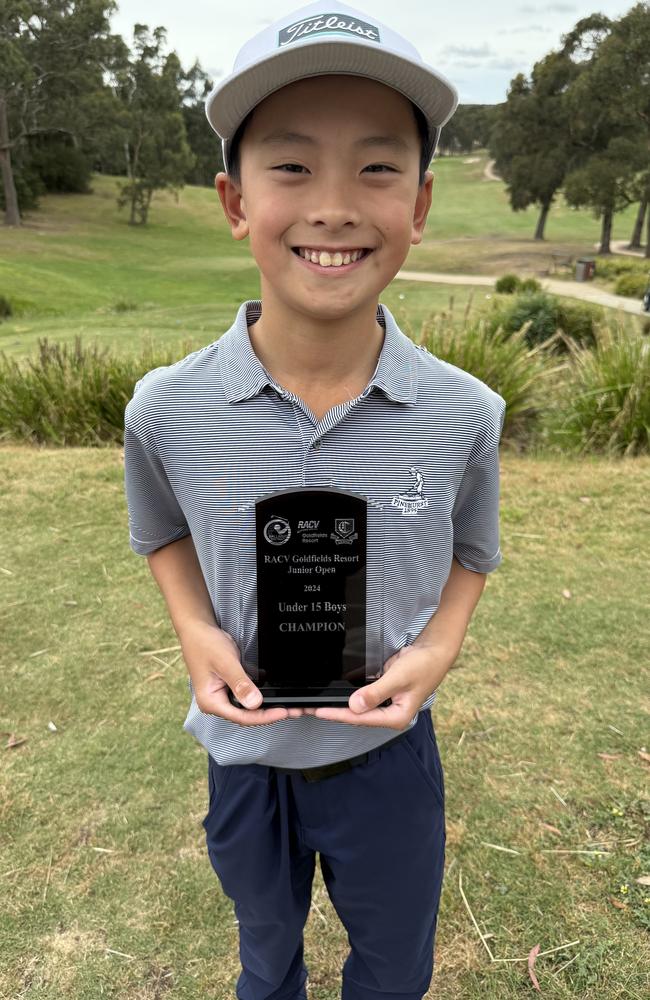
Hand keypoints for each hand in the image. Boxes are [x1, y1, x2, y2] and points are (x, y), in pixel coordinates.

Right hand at [179, 621, 306, 724]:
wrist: (198, 630)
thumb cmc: (205, 645)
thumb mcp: (225, 663)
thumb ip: (240, 683)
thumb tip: (255, 703)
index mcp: (211, 702)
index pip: (242, 717)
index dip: (264, 716)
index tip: (283, 711)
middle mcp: (218, 702)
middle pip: (248, 715)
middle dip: (270, 713)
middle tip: (294, 709)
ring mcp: (225, 695)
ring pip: (251, 706)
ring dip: (269, 704)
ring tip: (290, 704)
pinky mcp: (232, 687)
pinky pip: (250, 695)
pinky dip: (264, 694)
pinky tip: (278, 693)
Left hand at [303, 644, 452, 728]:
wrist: (434, 651)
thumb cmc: (423, 666)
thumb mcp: (398, 678)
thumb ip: (376, 693)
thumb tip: (355, 705)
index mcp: (396, 717)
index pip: (361, 718)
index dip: (338, 714)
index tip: (320, 711)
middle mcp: (389, 714)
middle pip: (356, 716)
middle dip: (334, 712)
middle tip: (310, 710)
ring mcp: (385, 704)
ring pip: (357, 708)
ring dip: (339, 705)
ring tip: (317, 705)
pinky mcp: (382, 693)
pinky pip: (361, 697)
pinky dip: (348, 695)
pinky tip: (334, 694)